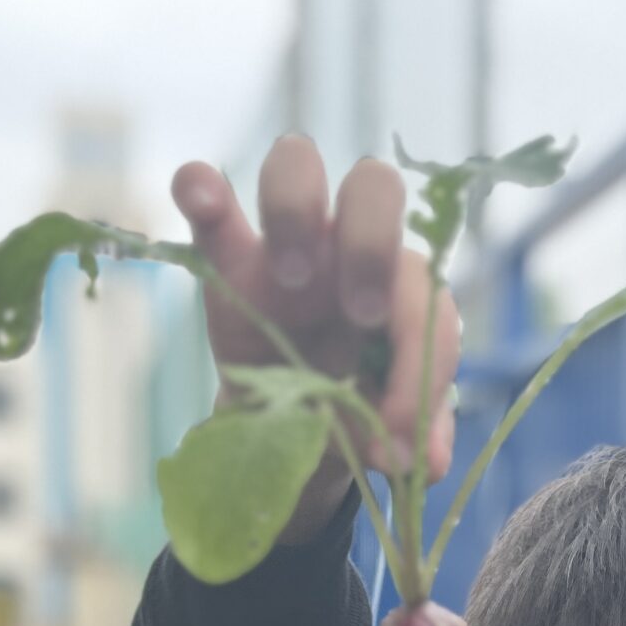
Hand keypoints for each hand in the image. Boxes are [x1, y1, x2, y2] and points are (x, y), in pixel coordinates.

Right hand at [170, 137, 460, 541]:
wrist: (292, 425)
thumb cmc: (355, 411)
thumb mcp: (390, 432)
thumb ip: (418, 433)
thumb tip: (424, 462)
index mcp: (404, 286)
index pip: (425, 297)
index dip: (420, 363)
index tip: (397, 431)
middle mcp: (351, 244)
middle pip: (373, 185)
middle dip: (371, 243)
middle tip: (361, 313)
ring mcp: (287, 239)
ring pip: (295, 162)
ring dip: (296, 208)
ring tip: (292, 279)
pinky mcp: (225, 253)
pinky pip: (205, 193)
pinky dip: (200, 185)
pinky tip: (203, 200)